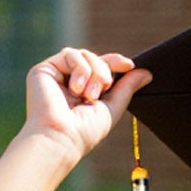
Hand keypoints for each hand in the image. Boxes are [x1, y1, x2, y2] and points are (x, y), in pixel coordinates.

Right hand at [20, 49, 145, 168]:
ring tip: (89, 95)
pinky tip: (76, 89)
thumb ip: (127, 88)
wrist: (62, 136)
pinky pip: (70, 54)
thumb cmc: (86, 130)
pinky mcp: (44, 69)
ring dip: (94, 72)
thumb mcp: (113, 107)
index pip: (102, 67)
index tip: (129, 65)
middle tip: (103, 89)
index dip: (115, 62)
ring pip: (84, 54)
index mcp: (85, 90)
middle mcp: (70, 81)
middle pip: (95, 58)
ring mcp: (57, 74)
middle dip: (105, 71)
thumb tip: (146, 72)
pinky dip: (80, 69)